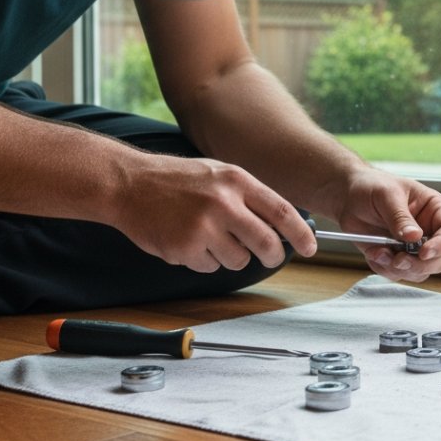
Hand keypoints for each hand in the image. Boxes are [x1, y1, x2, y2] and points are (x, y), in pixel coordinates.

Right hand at [112, 155, 315, 272]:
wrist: (130, 184)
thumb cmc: (177, 180)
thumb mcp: (219, 173)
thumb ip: (249, 196)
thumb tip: (281, 224)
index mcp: (236, 180)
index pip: (281, 212)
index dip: (300, 233)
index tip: (311, 247)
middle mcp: (223, 203)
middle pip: (266, 243)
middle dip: (272, 255)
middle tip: (269, 257)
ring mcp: (203, 227)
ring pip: (238, 260)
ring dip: (230, 256)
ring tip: (210, 237)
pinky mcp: (184, 248)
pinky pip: (209, 266)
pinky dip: (203, 260)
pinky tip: (188, 240)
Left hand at [329, 167, 440, 281]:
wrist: (348, 198)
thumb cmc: (372, 186)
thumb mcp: (386, 195)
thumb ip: (400, 216)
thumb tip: (415, 236)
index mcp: (434, 210)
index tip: (424, 252)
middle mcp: (428, 231)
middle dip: (419, 264)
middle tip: (398, 260)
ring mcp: (413, 248)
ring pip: (420, 271)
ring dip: (399, 269)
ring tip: (378, 253)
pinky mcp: (397, 258)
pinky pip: (398, 274)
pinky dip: (384, 269)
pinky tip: (373, 253)